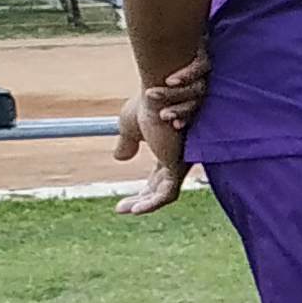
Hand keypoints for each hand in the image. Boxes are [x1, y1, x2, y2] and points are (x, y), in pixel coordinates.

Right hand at [112, 55, 204, 215]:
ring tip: (128, 211)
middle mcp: (178, 158)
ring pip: (166, 193)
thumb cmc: (148, 102)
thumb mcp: (129, 126)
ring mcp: (181, 162)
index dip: (141, 190)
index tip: (121, 201)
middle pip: (160, 187)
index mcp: (168, 150)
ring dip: (145, 204)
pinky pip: (169, 193)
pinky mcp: (179, 164)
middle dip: (141, 200)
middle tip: (121, 210)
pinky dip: (152, 203)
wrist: (158, 91)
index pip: (156, 177)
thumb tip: (120, 158)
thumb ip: (127, 143)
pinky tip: (136, 210)